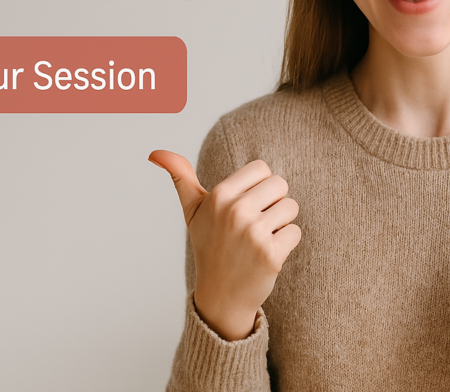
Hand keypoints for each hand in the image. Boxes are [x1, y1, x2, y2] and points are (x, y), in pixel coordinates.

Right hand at [149, 150, 301, 340]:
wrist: (220, 295)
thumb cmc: (209, 246)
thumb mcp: (192, 210)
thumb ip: (180, 176)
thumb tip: (155, 153)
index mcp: (219, 195)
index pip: (262, 168)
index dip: (258, 187)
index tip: (245, 206)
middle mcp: (235, 211)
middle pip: (280, 184)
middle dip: (273, 202)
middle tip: (254, 224)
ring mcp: (253, 233)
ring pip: (291, 207)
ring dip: (281, 223)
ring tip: (259, 239)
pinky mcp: (271, 254)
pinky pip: (295, 232)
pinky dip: (286, 243)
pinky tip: (266, 255)